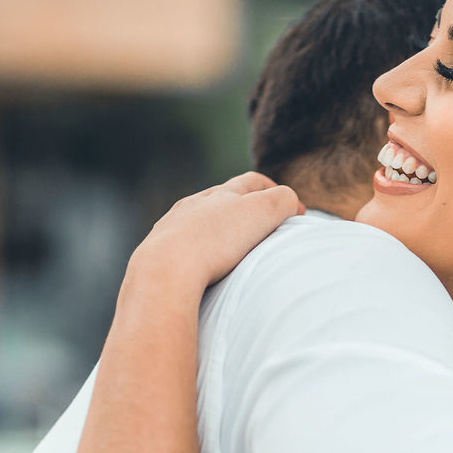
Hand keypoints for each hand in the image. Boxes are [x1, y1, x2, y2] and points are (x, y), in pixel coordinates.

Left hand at [129, 172, 303, 295]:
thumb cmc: (215, 240)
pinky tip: (199, 263)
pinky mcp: (158, 253)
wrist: (165, 269)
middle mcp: (193, 206)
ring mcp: (172, 228)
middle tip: (260, 223)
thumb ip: (282, 201)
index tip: (293, 211)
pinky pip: (180, 246)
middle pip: (221, 198)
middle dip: (243, 207)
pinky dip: (195, 250)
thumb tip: (291, 202)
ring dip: (216, 228)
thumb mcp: (261, 213)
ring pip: (198, 221)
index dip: (275, 192)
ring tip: (229, 244)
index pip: (252, 183)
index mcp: (220, 194)